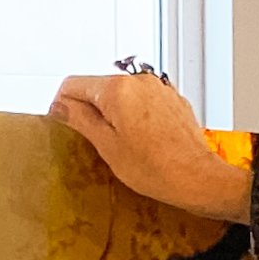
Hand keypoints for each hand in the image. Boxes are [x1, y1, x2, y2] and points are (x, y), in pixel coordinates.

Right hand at [49, 69, 242, 221]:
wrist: (198, 178)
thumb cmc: (157, 169)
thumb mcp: (108, 148)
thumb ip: (81, 120)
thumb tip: (60, 106)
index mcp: (117, 89)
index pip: (74, 84)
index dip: (62, 103)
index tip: (62, 120)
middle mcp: (138, 80)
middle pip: (99, 87)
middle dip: (91, 109)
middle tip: (94, 140)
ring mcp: (157, 88)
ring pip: (122, 94)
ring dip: (114, 113)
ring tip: (122, 144)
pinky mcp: (171, 99)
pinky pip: (143, 101)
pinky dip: (135, 116)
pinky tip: (141, 141)